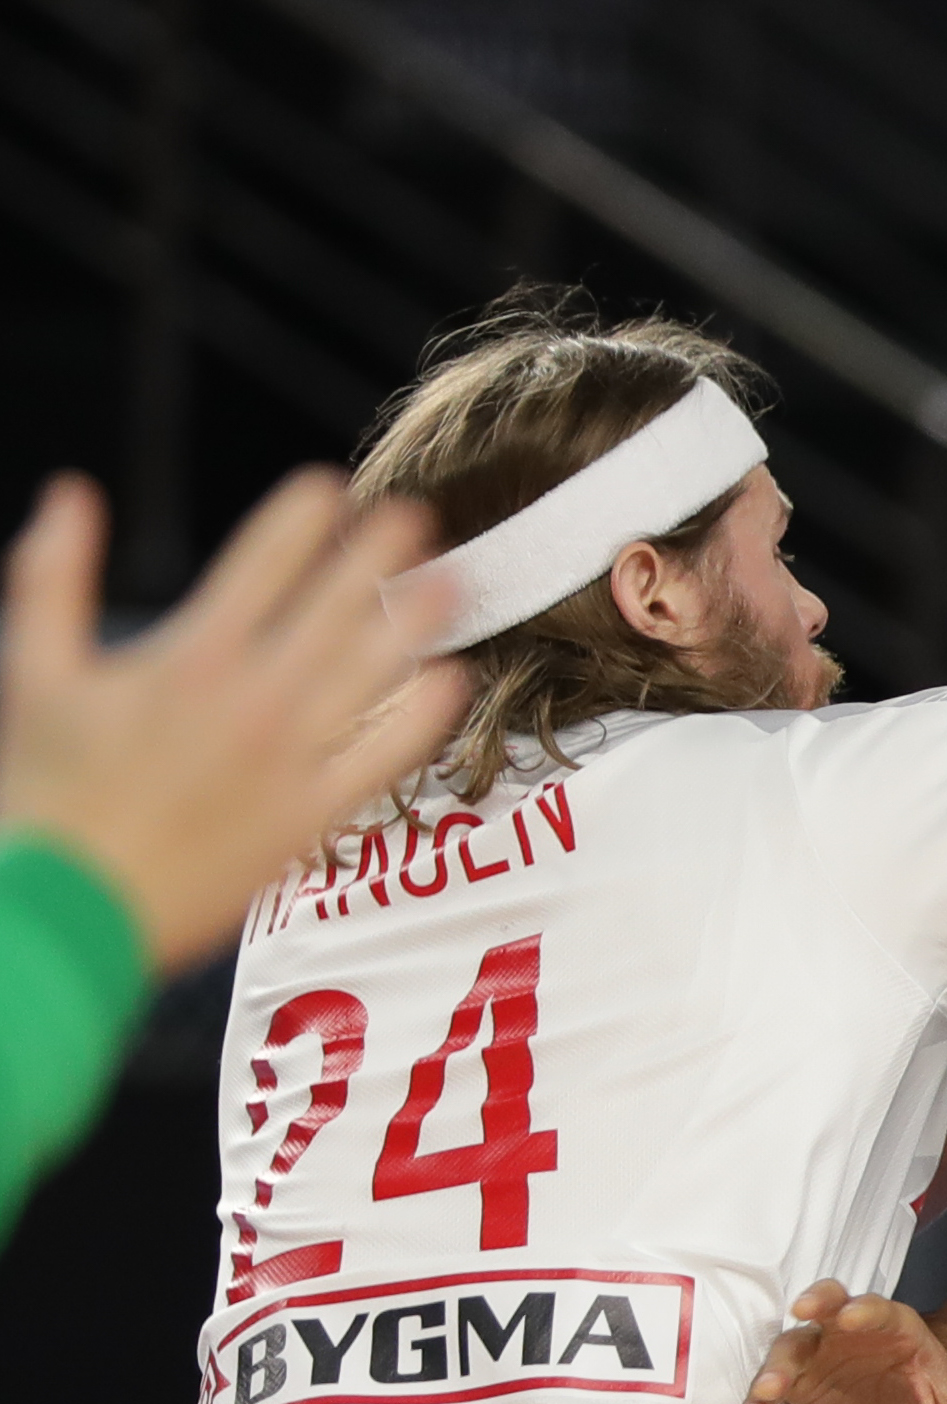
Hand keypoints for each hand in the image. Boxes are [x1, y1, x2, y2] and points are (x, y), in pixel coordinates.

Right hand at [0, 470, 467, 969]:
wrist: (63, 916)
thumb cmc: (43, 800)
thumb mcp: (33, 675)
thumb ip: (54, 578)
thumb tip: (69, 495)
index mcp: (188, 659)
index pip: (261, 565)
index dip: (301, 519)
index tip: (330, 487)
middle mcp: (250, 700)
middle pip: (333, 608)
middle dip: (373, 555)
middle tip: (410, 515)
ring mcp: (288, 760)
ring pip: (370, 674)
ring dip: (412, 622)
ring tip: (448, 581)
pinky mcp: (310, 817)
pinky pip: (382, 757)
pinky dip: (419, 717)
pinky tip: (449, 682)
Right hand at [741, 1280, 946, 1403]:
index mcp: (893, 1326)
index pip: (879, 1309)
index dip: (865, 1309)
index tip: (852, 1316)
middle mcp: (850, 1332)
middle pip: (829, 1305)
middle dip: (817, 1303)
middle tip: (803, 1310)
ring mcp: (820, 1356)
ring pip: (791, 1346)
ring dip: (776, 1364)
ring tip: (767, 1390)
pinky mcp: (797, 1385)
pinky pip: (772, 1387)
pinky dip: (759, 1399)